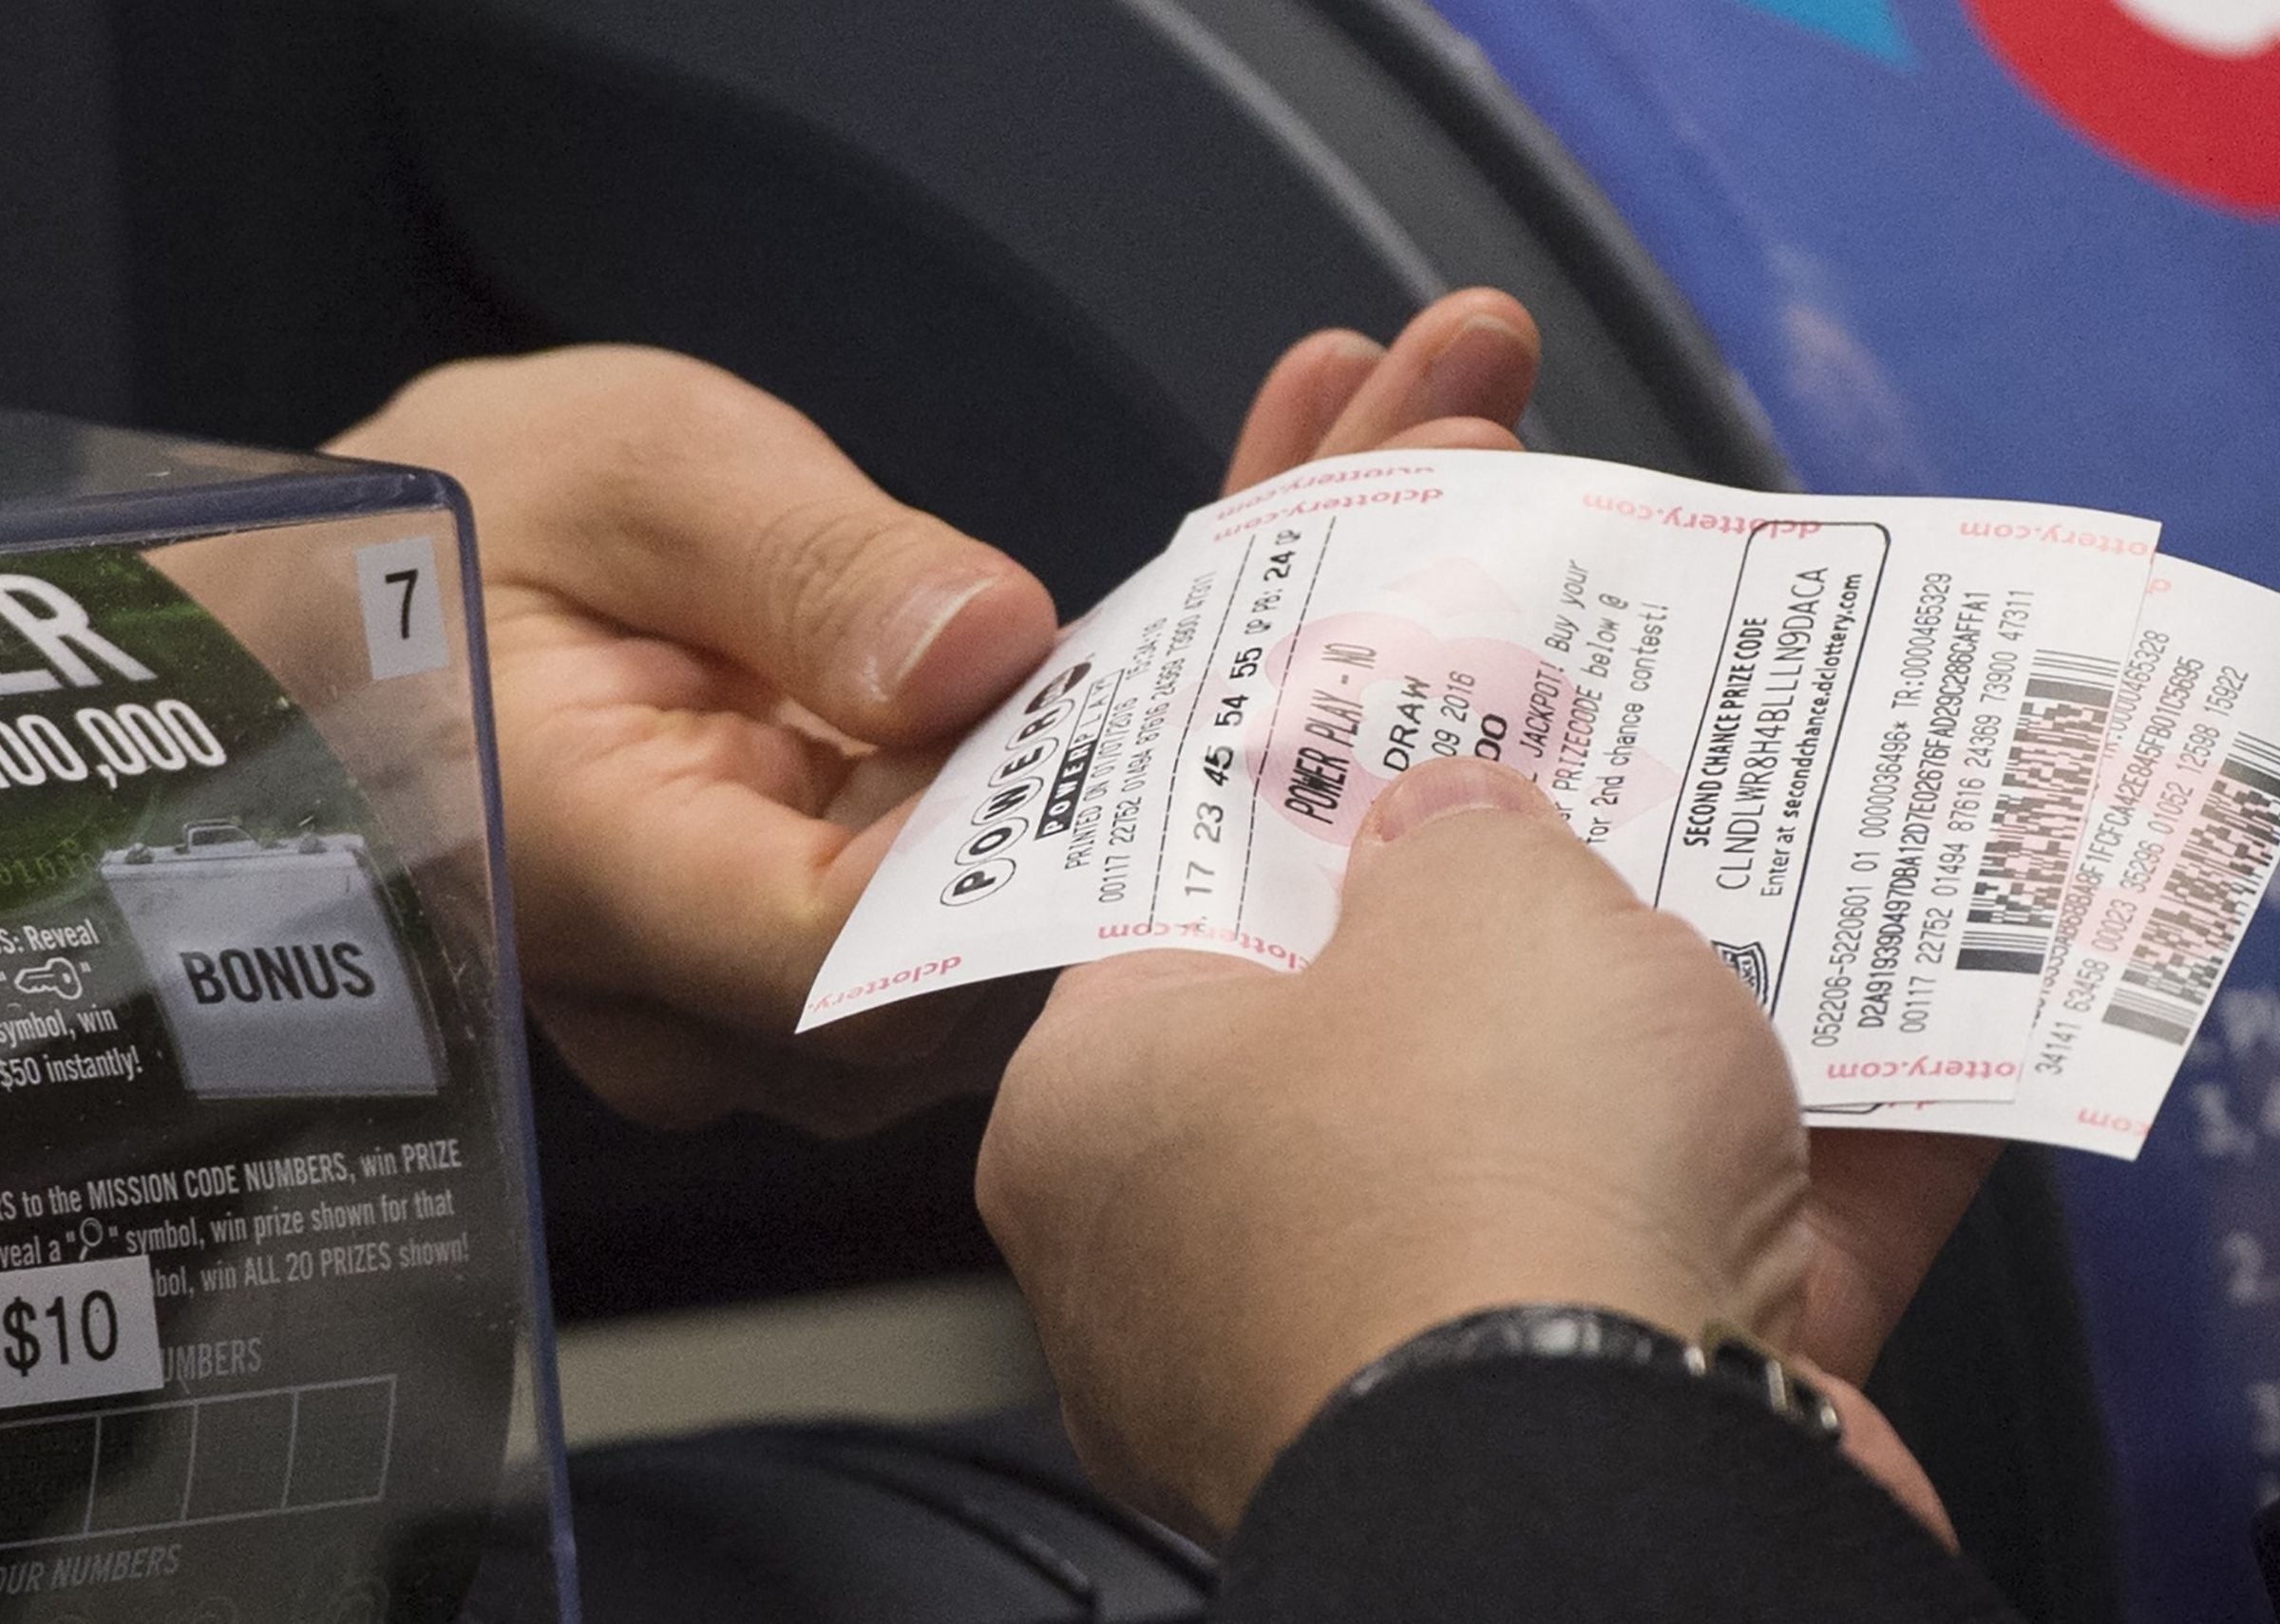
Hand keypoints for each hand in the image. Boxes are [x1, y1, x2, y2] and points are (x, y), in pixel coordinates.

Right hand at [323, 291, 1539, 1127]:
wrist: (379, 623)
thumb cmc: (454, 538)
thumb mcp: (623, 481)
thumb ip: (794, 578)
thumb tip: (982, 657)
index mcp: (610, 882)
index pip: (878, 951)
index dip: (1081, 842)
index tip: (1274, 672)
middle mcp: (717, 998)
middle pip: (1018, 931)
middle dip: (1240, 711)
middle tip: (1423, 470)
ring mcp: (798, 1000)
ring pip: (1054, 910)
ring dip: (1233, 697)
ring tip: (1387, 457)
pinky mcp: (863, 951)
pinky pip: (1030, 872)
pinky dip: (1157, 725)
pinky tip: (1280, 553)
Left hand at [978, 757, 1955, 1541]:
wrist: (1622, 1494)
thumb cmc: (1469, 1192)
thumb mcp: (1475, 907)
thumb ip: (1460, 838)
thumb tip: (1457, 827)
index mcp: (1108, 1117)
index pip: (1180, 933)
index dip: (1303, 835)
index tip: (1392, 765)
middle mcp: (1210, 1267)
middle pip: (1377, 1055)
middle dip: (1508, 948)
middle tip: (1597, 826)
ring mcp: (1382, 1370)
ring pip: (1549, 1171)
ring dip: (1674, 1062)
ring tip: (1782, 922)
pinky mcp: (1556, 1451)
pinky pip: (1681, 1284)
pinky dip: (1800, 1192)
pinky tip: (1916, 1076)